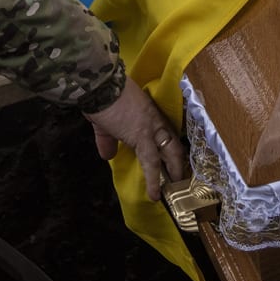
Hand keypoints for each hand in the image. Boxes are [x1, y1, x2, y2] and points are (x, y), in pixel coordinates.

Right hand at [86, 79, 190, 200]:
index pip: (164, 132)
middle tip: (180, 177)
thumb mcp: (106, 120)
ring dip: (174, 171)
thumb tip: (107, 155)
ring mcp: (151, 127)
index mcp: (148, 112)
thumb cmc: (101, 96)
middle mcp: (154, 119)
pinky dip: (153, 181)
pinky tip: (154, 195)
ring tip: (176, 187)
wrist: (98, 84)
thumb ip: (108, 138)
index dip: (169, 146)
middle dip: (178, 161)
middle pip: (173, 142)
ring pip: (170, 152)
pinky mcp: (142, 136)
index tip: (173, 159)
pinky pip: (152, 162)